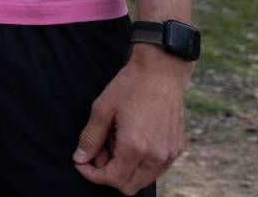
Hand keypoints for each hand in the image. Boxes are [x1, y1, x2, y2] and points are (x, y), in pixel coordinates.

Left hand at [73, 48, 190, 192]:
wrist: (161, 71)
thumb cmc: (131, 86)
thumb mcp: (102, 109)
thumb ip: (90, 138)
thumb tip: (80, 158)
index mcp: (136, 148)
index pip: (113, 180)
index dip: (92, 175)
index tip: (82, 162)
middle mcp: (156, 156)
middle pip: (129, 187)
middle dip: (109, 173)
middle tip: (99, 150)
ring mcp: (169, 154)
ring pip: (143, 179)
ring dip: (125, 168)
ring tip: (115, 141)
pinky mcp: (177, 148)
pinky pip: (156, 168)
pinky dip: (140, 162)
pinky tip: (131, 140)